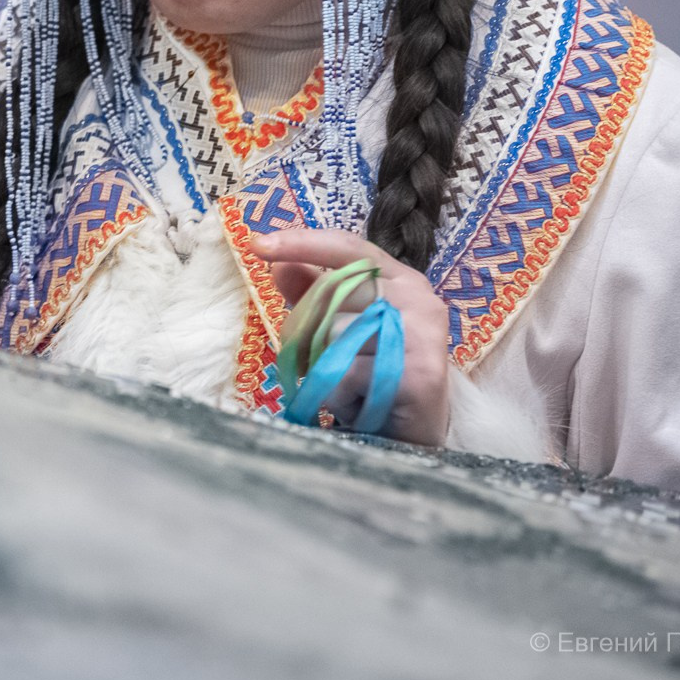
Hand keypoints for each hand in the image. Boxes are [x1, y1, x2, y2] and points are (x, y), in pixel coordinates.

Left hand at [250, 229, 449, 446]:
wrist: (412, 437)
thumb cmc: (372, 375)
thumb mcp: (339, 329)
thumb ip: (313, 294)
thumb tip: (278, 265)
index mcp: (401, 279)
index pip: (347, 247)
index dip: (302, 242)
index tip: (258, 245)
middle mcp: (417, 299)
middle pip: (331, 292)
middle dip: (306, 327)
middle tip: (318, 359)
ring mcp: (421, 335)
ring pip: (332, 333)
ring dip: (321, 365)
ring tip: (346, 385)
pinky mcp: (418, 374)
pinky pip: (344, 373)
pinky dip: (335, 392)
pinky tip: (355, 403)